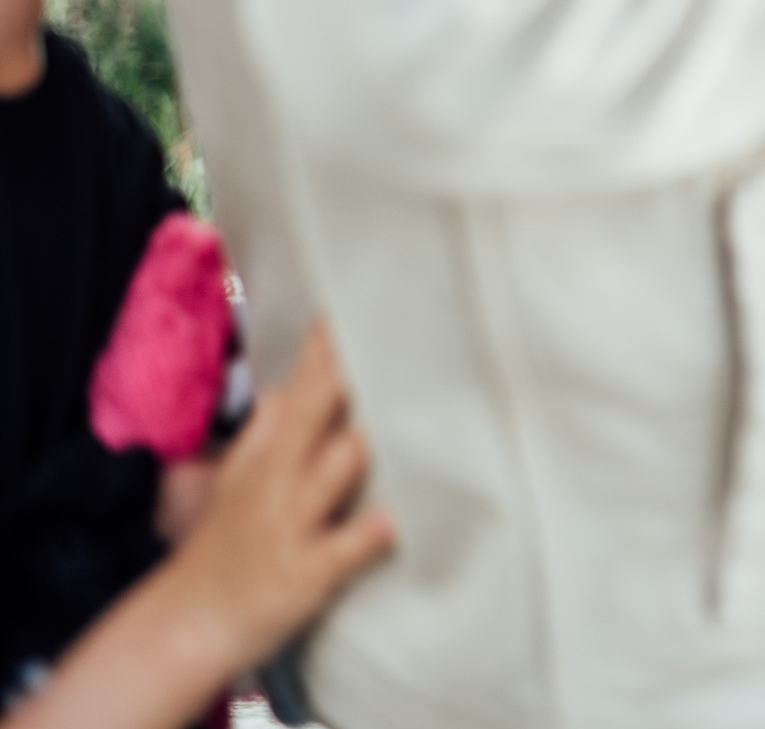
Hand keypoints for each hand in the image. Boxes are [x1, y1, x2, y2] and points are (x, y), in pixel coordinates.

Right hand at [162, 321, 394, 666]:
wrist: (183, 625)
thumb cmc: (224, 546)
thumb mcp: (239, 476)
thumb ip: (273, 427)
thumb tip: (294, 381)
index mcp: (266, 451)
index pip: (303, 384)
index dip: (331, 343)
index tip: (364, 299)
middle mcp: (278, 477)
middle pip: (319, 409)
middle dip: (353, 370)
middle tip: (398, 329)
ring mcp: (291, 523)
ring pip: (339, 466)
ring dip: (372, 439)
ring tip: (421, 410)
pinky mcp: (304, 572)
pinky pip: (344, 547)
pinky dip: (370, 533)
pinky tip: (396, 518)